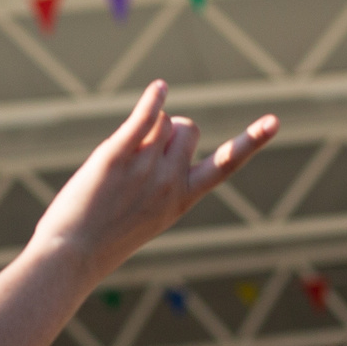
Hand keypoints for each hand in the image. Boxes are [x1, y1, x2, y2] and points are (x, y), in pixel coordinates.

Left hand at [32, 81, 277, 282]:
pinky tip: (159, 89)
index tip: (275, 121)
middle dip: (172, 130)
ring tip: (121, 162)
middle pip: (188, 128)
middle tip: (145, 153)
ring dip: (146, 127)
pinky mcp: (117, 155)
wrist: (71, 256)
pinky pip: (145, 116)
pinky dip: (154, 98)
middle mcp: (170, 182)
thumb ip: (161, 180)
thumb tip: (163, 130)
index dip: (251, 142)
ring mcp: (145, 168)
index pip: (225, 165)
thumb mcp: (145, 216)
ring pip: (162, 121)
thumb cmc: (103, 239)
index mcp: (182, 200)